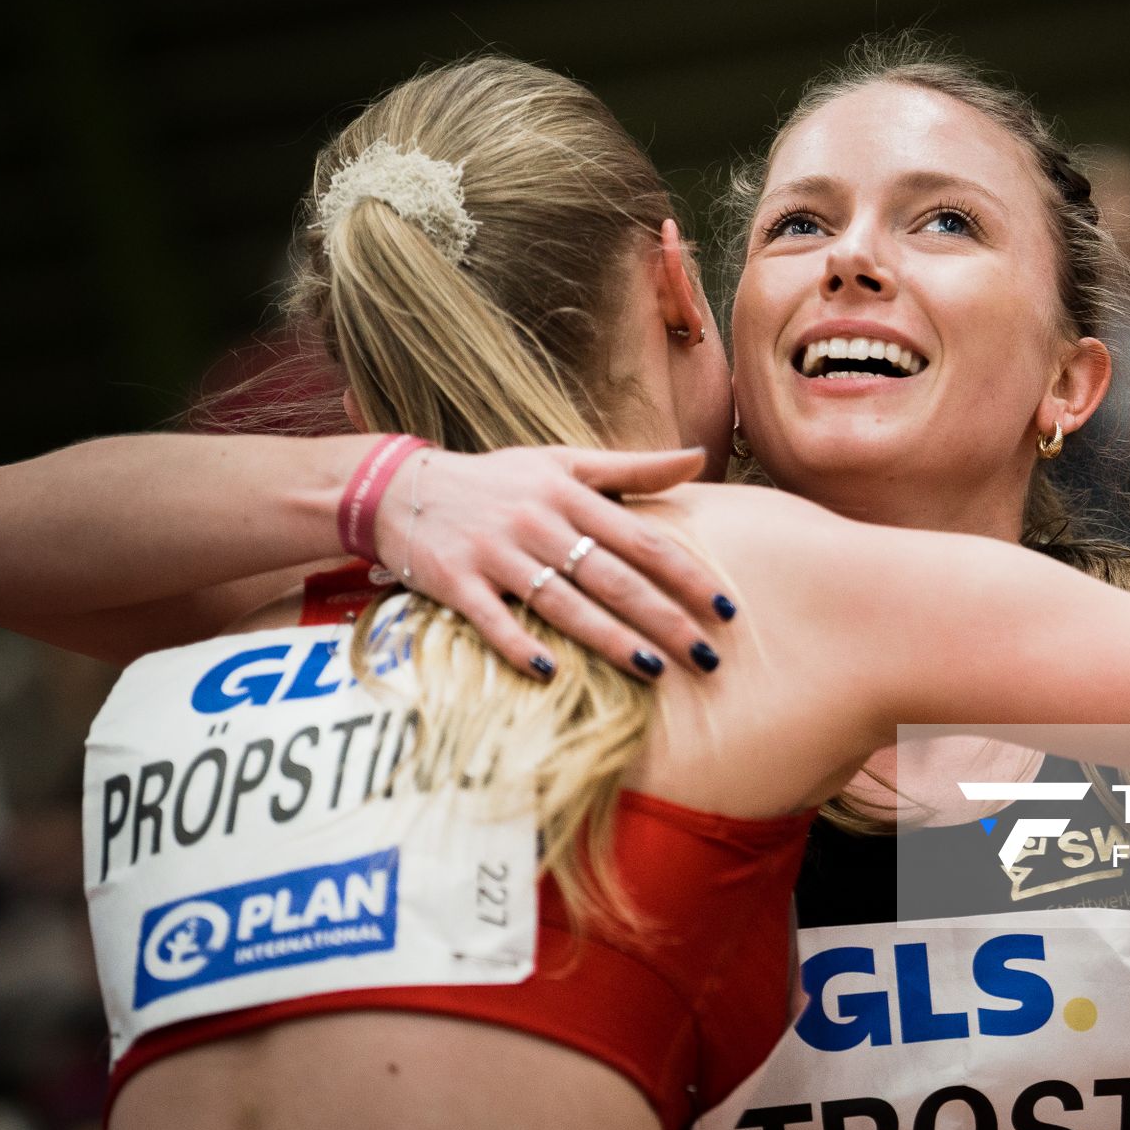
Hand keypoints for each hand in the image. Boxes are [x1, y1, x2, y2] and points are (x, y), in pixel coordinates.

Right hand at [373, 445, 732, 679]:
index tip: (726, 608)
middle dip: (664, 619)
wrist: (402, 487)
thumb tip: (699, 457)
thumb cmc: (498, 481)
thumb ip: (633, 468)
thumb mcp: (562, 462)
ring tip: (654, 671)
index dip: (688, 576)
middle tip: (707, 657)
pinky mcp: (456, 582)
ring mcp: (496, 554)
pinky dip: (520, 646)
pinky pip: (493, 620)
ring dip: (610, 639)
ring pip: (563, 603)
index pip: (642, 541)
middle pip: (613, 578)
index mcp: (570, 495)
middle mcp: (537, 524)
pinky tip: (552, 673)